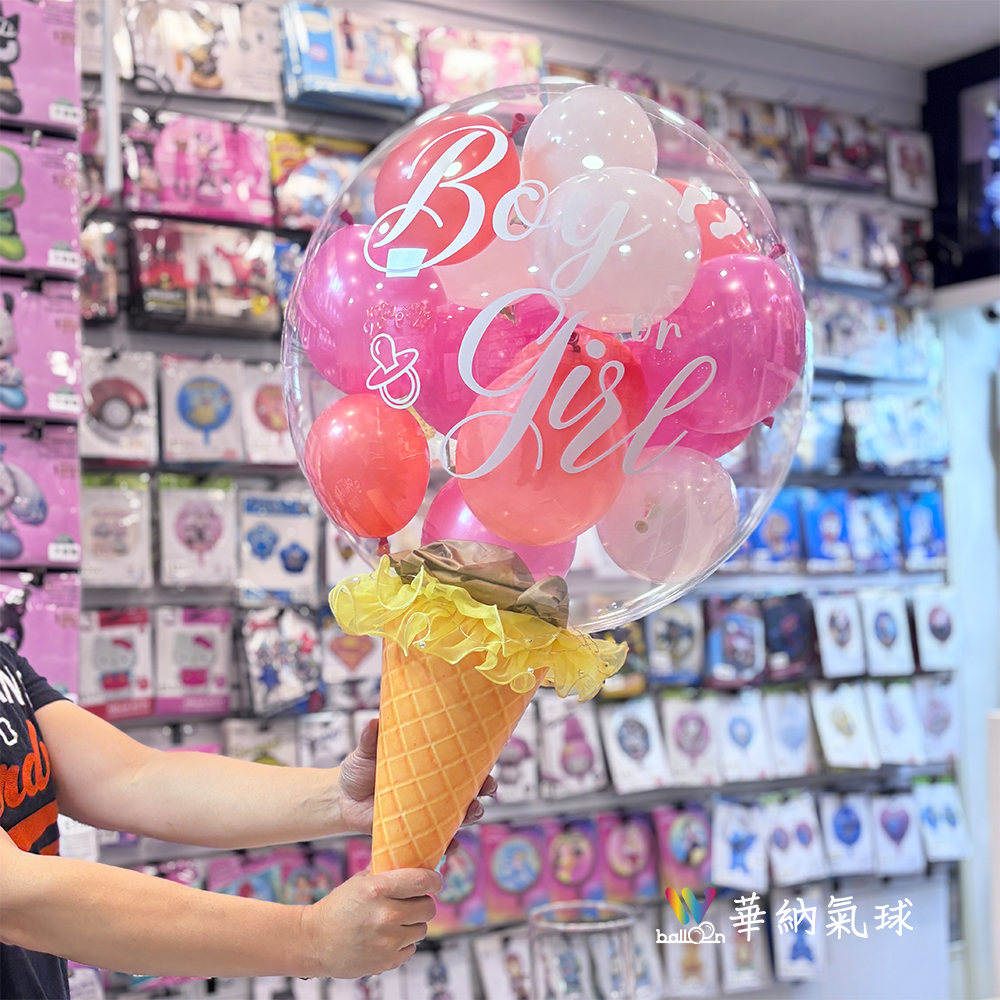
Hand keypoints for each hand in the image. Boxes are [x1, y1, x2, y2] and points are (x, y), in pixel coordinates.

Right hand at [302, 868, 440, 977]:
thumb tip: (413, 862)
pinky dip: (403, 943)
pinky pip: (411, 949)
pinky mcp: (386, 962)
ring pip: (422, 929)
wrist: (314, 941)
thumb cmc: (337, 907)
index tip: (435, 880)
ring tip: (396, 920)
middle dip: (423, 902)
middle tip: (413, 901)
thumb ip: (386, 874)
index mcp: (377, 889)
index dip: (434, 880)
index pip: (422, 881)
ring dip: (413, 924)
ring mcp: (387, 941)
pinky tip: (388, 937)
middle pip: (428, 907)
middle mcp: (385, 915)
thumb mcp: (359, 882)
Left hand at [338, 718, 497, 834]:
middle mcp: (433, 792)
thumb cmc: (358, 769)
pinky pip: (436, 843)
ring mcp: (426, 814)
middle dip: (482, 793)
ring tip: (472, 814)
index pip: (461, 768)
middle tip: (486, 790)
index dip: (480, 768)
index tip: (489, 767)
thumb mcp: (365, 751)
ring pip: (458, 818)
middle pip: (468, 793)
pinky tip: (451, 846)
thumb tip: (374, 721)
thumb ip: (370, 738)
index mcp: (429, 768)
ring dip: (471, 817)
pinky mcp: (414, 834)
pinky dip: (446, 846)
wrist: (342, 799)